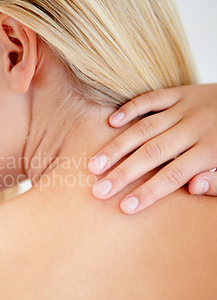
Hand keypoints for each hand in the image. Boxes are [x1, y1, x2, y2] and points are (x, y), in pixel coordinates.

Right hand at [88, 84, 216, 213]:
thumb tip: (192, 189)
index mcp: (213, 148)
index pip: (174, 175)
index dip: (149, 192)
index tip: (125, 207)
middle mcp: (196, 127)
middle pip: (153, 153)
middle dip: (123, 174)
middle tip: (99, 190)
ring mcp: (186, 107)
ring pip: (145, 128)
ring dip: (117, 146)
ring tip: (95, 164)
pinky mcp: (180, 92)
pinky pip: (151, 98)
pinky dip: (130, 109)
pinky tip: (111, 122)